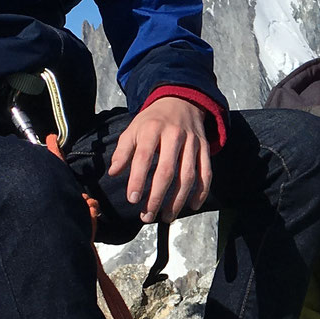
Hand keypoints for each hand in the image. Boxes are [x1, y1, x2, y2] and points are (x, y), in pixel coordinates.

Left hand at [109, 97, 214, 220]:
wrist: (181, 101)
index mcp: (152, 129)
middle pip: (167, 171)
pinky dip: (201, 192)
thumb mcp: (133, 129)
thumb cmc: (153, 120)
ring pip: (188, 176)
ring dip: (178, 200)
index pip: (144, 157)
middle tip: (147, 215)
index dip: (137, 180)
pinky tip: (192, 206)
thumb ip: (123, 151)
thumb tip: (113, 172)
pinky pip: (206, 173)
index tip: (132, 199)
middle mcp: (174, 135)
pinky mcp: (205, 148)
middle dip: (157, 196)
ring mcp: (192, 142)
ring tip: (166, 217)